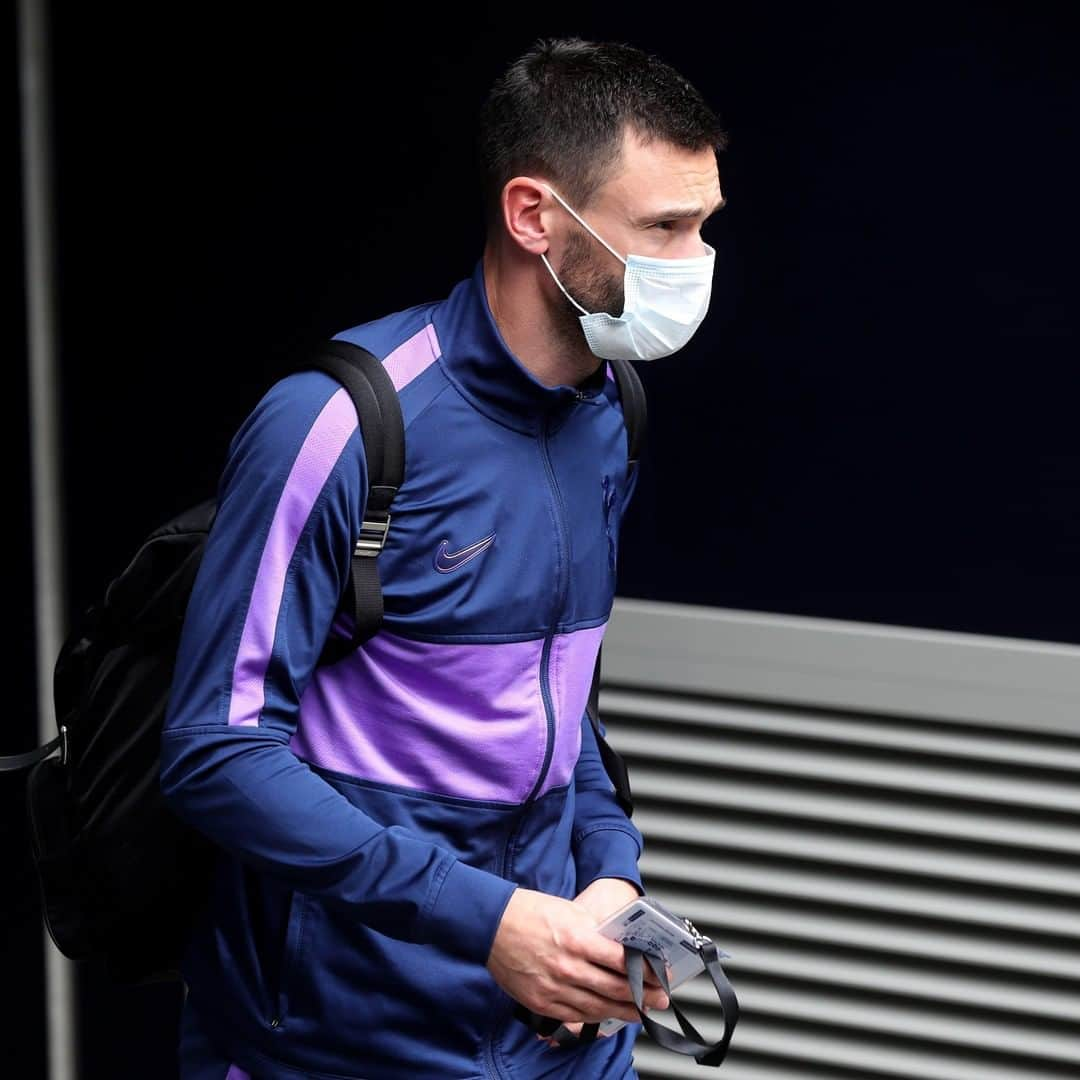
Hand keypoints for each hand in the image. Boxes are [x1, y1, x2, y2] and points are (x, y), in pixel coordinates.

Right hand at [533, 878, 664, 1047]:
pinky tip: (607, 1014)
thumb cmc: (530, 912)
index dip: (647, 970)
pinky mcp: (541, 1002)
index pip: (623, 961)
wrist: (491, 925)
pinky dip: (594, 1016)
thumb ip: (596, 932)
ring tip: (641, 1011)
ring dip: (624, 1011)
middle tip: (661, 999)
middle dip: (644, 995)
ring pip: (598, 1006)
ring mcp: (554, 988)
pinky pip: (574, 1015)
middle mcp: (568, 967)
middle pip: (615, 988)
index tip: (662, 974)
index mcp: (577, 939)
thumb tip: (622, 948)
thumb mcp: (571, 912)